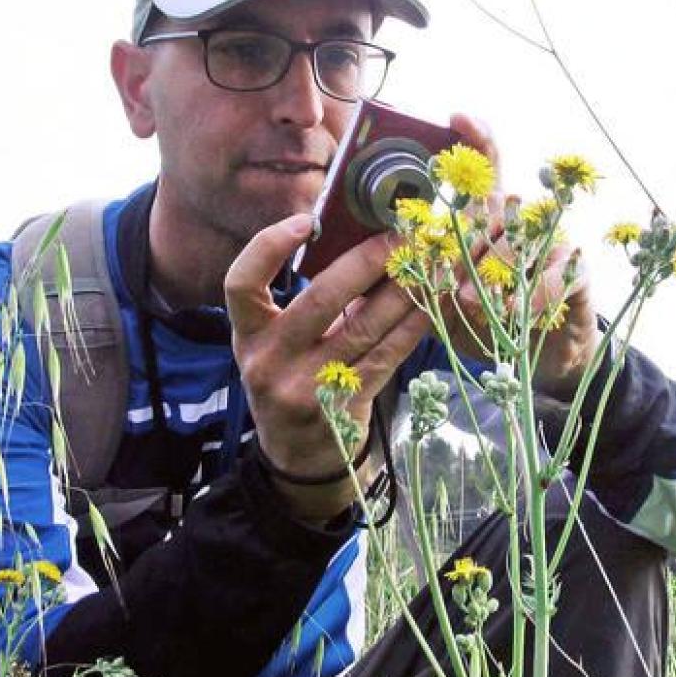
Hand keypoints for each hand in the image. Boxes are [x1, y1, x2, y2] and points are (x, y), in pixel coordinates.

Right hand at [224, 215, 432, 522]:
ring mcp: (307, 388)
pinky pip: (387, 355)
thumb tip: (360, 238)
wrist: (297, 455)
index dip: (268, 247)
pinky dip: (413, 324)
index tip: (305, 221)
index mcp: (248, 336)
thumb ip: (306, 300)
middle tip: (399, 236)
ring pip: (364, 327)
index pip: (241, 284)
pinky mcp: (344, 406)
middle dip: (366, 262)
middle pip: (320, 299)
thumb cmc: (290, 378)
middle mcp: (269, 362)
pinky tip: (433, 302)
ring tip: (428, 260)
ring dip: (403, 289)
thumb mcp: (277, 343)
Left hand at [435, 113, 599, 400]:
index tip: (457, 117)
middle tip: (450, 285)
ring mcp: (551, 241)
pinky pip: (548, 276)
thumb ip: (432, 286)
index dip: (474, 141)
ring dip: (491, 272)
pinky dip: (526, 299)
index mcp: (490, 222)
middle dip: (465, 247)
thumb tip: (412, 270)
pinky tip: (512, 315)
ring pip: (516, 240)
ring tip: (469, 302)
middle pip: (490, 211)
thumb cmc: (490, 327)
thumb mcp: (451, 308)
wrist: (541, 361)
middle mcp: (522, 221)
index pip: (484, 172)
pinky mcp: (576, 268)